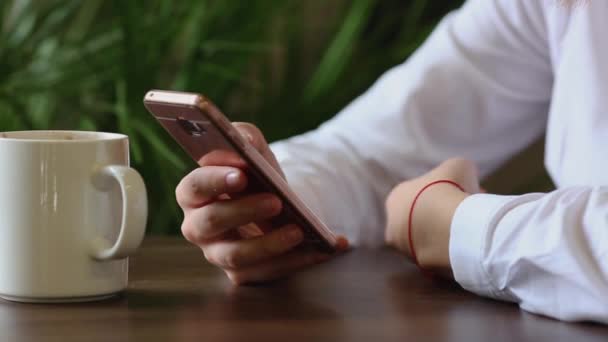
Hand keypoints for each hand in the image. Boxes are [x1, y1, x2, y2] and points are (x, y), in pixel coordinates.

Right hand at [176, 122, 347, 284]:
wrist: (272, 202)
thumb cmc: (254, 173)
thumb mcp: (250, 148)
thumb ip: (242, 137)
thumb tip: (243, 142)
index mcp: (194, 193)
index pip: (193, 187)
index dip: (213, 181)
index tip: (240, 174)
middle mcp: (198, 226)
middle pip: (212, 222)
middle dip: (244, 211)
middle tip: (275, 201)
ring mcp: (218, 253)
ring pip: (237, 255)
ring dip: (269, 243)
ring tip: (299, 230)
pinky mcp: (243, 273)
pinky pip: (268, 271)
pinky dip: (299, 259)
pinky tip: (327, 247)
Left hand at [384, 158, 480, 276]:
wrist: (450, 226)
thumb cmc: (449, 189)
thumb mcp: (457, 166)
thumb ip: (454, 170)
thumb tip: (461, 176)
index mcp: (395, 198)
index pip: (421, 192)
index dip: (445, 189)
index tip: (465, 190)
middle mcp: (393, 225)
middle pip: (425, 217)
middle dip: (446, 212)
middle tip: (470, 209)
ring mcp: (405, 250)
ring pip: (431, 238)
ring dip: (449, 232)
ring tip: (473, 227)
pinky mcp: (421, 268)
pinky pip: (441, 255)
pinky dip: (453, 250)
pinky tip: (470, 243)